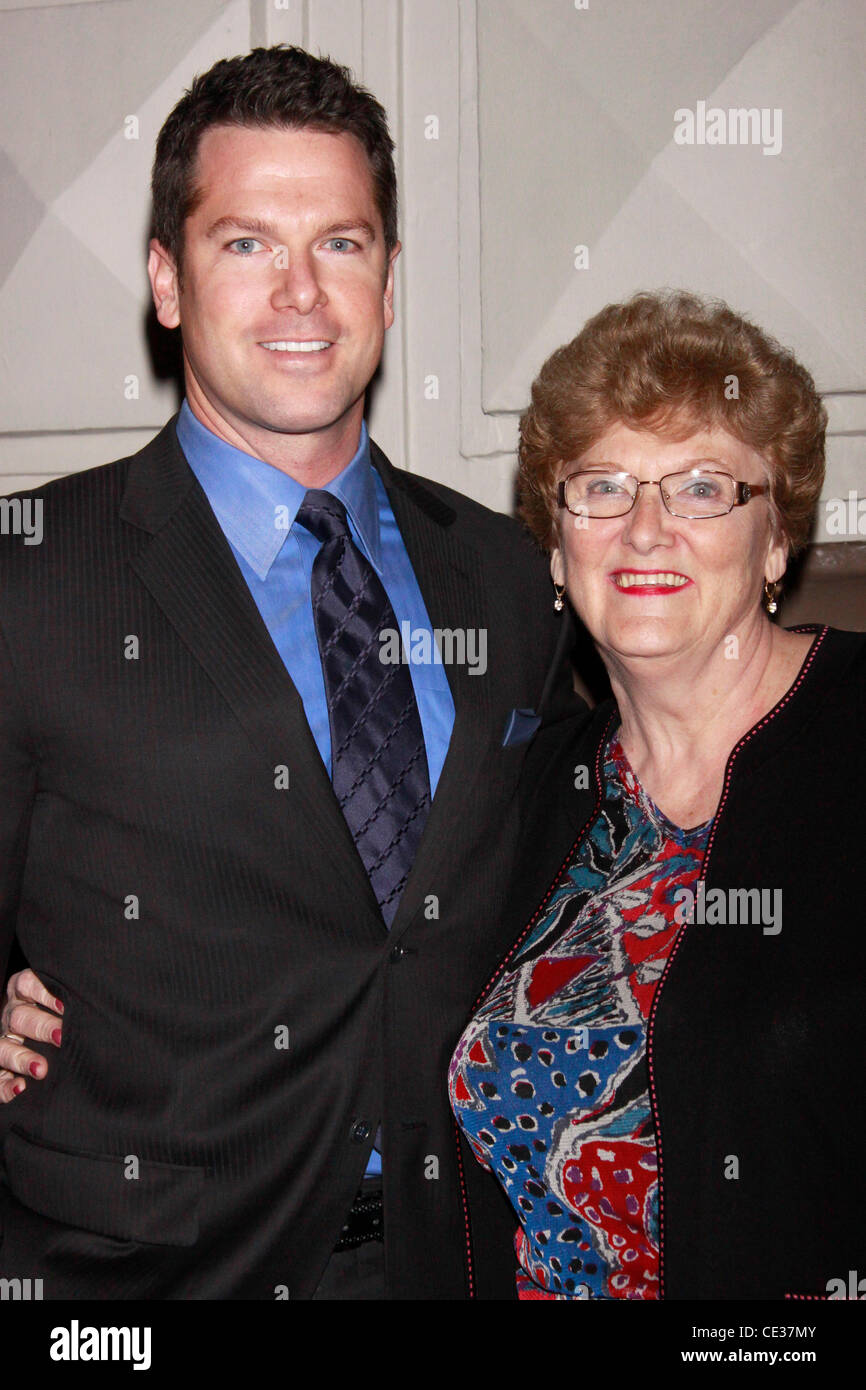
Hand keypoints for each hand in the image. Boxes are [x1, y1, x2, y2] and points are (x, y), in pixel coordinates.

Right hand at [0, 969, 62, 1102]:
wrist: (51, 1052)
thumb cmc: (68, 1020)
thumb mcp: (66, 1006)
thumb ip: (75, 1002)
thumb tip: (98, 1005)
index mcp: (25, 996)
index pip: (26, 984)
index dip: (42, 991)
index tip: (64, 1004)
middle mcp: (11, 1018)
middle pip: (18, 1017)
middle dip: (40, 1027)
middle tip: (61, 1037)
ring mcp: (4, 1045)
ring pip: (4, 1049)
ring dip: (22, 1059)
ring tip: (41, 1069)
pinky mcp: (0, 1073)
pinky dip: (6, 1086)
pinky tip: (21, 1088)